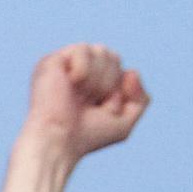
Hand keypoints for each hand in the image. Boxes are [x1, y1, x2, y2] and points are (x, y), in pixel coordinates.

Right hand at [20, 44, 148, 166]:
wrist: (59, 142)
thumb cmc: (86, 137)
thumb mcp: (124, 123)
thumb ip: (140, 99)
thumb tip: (132, 71)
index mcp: (93, 82)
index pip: (120, 69)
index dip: (119, 90)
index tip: (103, 110)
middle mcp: (79, 70)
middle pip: (113, 57)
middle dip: (110, 84)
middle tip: (90, 104)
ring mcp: (65, 65)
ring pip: (101, 51)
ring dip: (98, 80)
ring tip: (80, 97)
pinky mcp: (51, 61)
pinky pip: (82, 49)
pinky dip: (83, 71)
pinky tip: (70, 85)